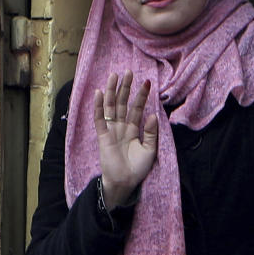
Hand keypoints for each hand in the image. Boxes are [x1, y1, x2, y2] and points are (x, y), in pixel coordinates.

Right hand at [92, 70, 158, 208]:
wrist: (125, 183)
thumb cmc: (137, 169)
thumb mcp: (150, 150)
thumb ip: (151, 133)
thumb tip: (153, 115)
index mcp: (133, 130)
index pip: (137, 109)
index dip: (141, 96)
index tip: (147, 82)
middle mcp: (121, 127)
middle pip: (123, 103)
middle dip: (126, 88)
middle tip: (129, 72)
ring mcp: (111, 130)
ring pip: (111, 107)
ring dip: (112, 91)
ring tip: (115, 76)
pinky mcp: (103, 136)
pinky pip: (100, 119)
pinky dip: (99, 106)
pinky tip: (100, 93)